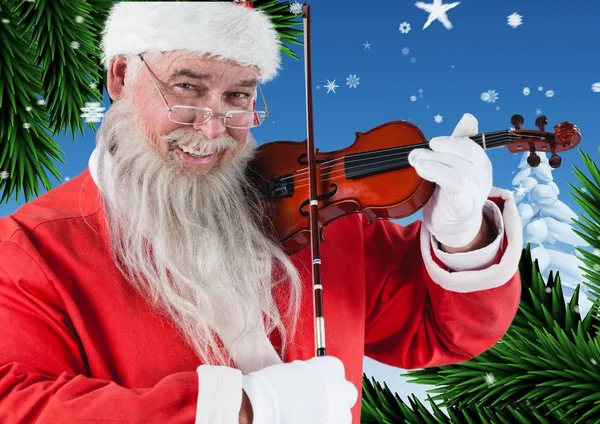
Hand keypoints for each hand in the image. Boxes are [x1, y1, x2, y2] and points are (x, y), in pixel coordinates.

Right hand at [241, 356, 357, 423]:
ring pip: (343, 416)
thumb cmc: (269, 387)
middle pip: (348, 393)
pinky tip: (305, 421)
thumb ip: (312, 373)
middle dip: (336, 397)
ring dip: (331, 415)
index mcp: (329, 369)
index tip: (318, 383)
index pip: (338, 370)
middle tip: (319, 402)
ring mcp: (334, 415)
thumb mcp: (294, 370)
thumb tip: (317, 380)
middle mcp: (337, 391)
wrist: (256, 408)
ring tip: (310, 416)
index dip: (327, 377)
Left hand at [408, 113, 492, 247]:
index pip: (469, 146)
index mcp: (480, 161)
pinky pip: (459, 194)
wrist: (453, 223)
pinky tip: (427, 178)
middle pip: (462, 158)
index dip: (449, 142)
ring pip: (459, 174)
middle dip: (436, 154)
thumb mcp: (454, 163)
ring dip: (435, 167)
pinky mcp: (465, 208)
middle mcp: (482, 175)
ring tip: (417, 165)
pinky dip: (444, 183)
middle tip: (415, 155)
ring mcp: (476, 193)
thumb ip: (457, 142)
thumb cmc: (451, 190)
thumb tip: (468, 117)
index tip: (430, 143)